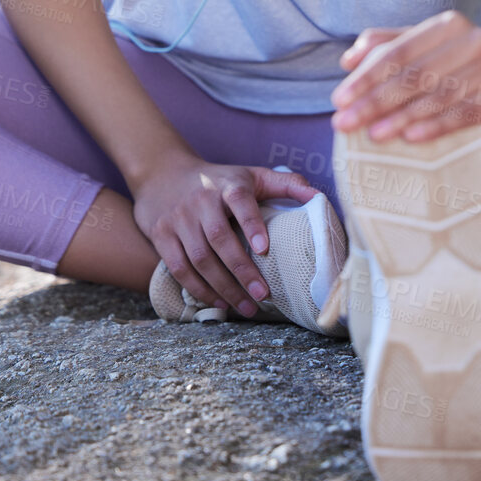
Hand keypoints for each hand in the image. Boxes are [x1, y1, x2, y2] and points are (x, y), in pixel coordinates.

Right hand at [130, 153, 319, 315]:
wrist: (162, 173)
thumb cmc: (220, 180)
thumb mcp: (253, 175)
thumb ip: (287, 183)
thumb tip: (318, 197)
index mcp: (227, 185)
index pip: (240, 202)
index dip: (252, 225)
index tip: (265, 249)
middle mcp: (201, 201)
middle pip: (219, 239)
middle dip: (241, 270)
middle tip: (263, 295)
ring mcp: (178, 219)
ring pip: (199, 258)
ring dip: (223, 287)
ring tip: (246, 307)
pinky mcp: (161, 235)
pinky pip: (179, 267)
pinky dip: (198, 288)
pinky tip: (219, 302)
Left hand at [329, 10, 480, 142]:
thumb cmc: (463, 71)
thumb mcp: (427, 53)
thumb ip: (387, 48)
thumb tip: (347, 60)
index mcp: (447, 25)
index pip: (397, 52)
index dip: (365, 77)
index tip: (339, 100)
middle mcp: (473, 38)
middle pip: (415, 75)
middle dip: (376, 101)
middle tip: (345, 124)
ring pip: (439, 94)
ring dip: (403, 117)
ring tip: (374, 136)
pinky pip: (468, 112)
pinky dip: (438, 125)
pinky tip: (412, 137)